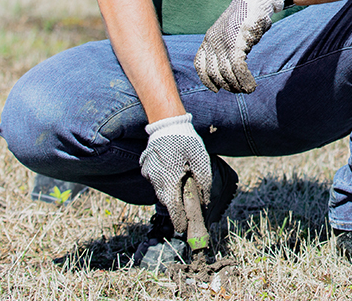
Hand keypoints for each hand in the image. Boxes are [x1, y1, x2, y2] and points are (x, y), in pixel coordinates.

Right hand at [139, 113, 211, 232]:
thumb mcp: (201, 160)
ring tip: (181, 193)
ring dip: (170, 194)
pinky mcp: (146, 167)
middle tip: (185, 214)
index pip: (173, 207)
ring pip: (160, 191)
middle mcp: (156, 179)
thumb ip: (204, 181)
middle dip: (175, 209)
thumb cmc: (186, 140)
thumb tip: (205, 201)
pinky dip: (165, 183)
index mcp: (169, 179)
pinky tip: (173, 175)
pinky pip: (156, 181)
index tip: (183, 229)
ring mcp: (149, 173)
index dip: (178, 220)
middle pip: (166, 200)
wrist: (166, 122)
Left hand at [194, 0, 283, 92]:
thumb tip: (230, 68)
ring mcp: (224, 42)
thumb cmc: (245, 17)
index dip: (207, 80)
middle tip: (238, 90)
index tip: (215, 89)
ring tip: (247, 89)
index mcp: (209, 38)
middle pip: (214, 72)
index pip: (200, 65)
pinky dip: (245, 80)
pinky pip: (238, 68)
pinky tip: (251, 85)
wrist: (255, 0)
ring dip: (237, 85)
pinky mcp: (237, 43)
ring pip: (226, 73)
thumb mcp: (228, 32)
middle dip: (226, 85)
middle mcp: (213, 41)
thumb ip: (225, 47)